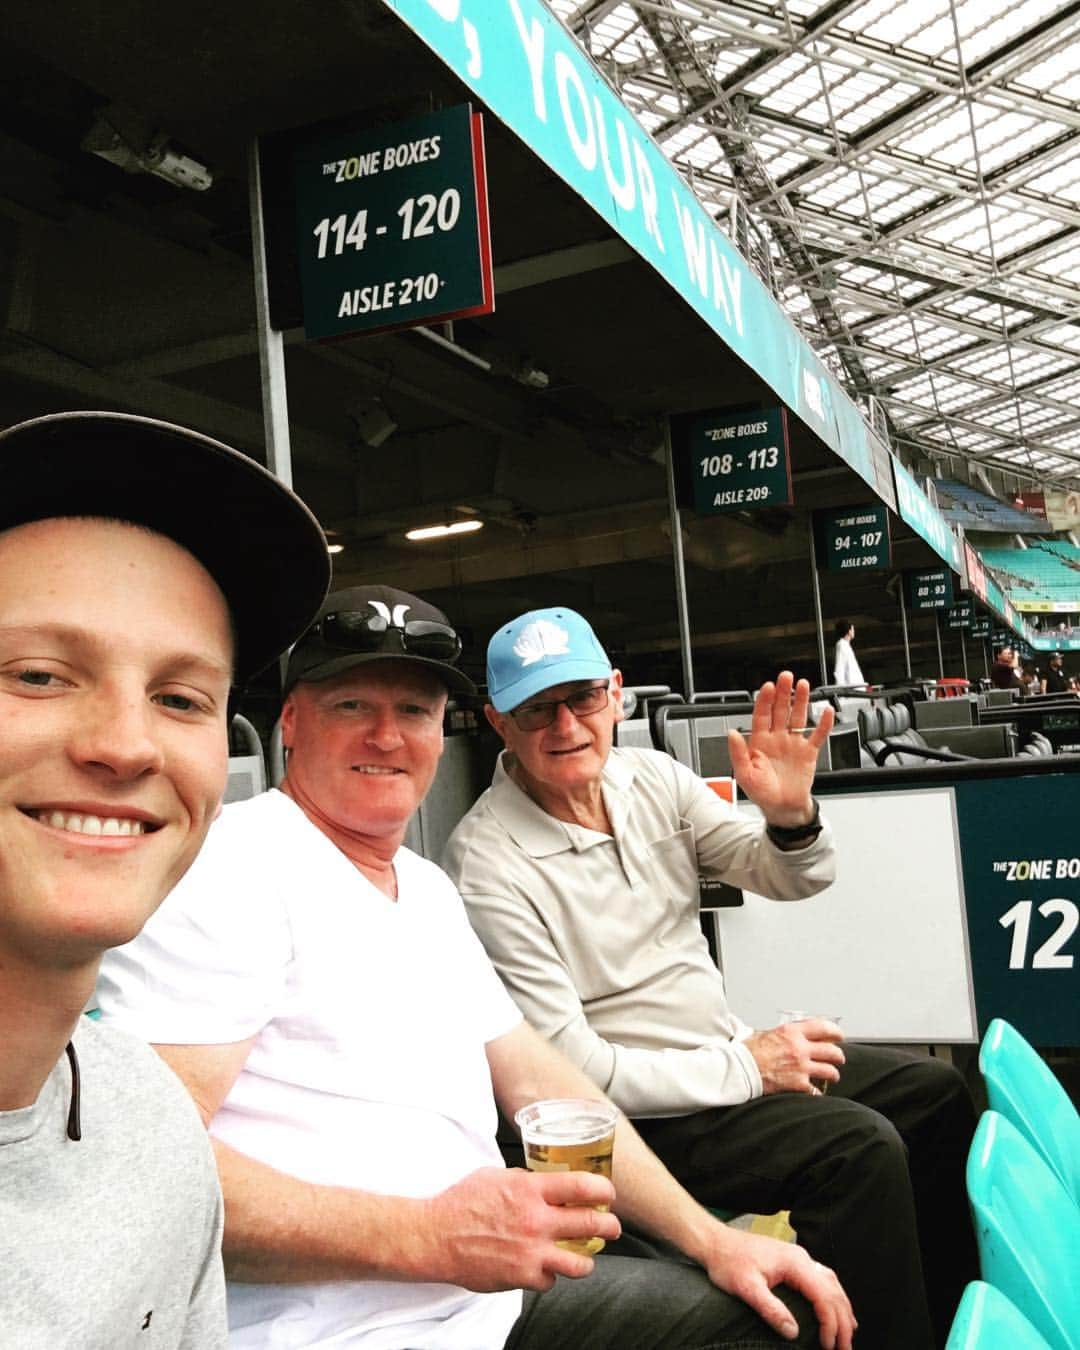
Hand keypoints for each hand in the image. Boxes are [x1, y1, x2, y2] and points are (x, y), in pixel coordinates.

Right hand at [425, 1166, 619, 1292]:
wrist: (435, 1236)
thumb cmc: (461, 1203)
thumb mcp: (495, 1176)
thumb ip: (524, 1180)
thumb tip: (543, 1182)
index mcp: (530, 1189)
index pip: (582, 1185)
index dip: (603, 1189)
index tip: (607, 1193)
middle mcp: (536, 1220)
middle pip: (590, 1223)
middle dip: (609, 1225)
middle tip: (612, 1226)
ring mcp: (531, 1252)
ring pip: (581, 1262)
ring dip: (587, 1258)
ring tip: (586, 1255)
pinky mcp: (522, 1277)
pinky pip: (551, 1280)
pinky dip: (551, 1275)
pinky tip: (545, 1267)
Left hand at [699, 1227, 855, 1348]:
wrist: (715, 1242)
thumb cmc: (728, 1261)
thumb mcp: (746, 1287)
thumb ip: (771, 1309)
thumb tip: (794, 1333)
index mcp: (795, 1263)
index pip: (823, 1296)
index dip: (830, 1324)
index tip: (828, 1346)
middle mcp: (802, 1258)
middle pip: (833, 1291)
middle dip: (843, 1322)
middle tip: (845, 1349)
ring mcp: (799, 1259)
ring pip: (832, 1284)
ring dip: (842, 1310)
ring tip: (848, 1334)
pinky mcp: (793, 1262)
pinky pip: (823, 1280)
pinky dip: (833, 1298)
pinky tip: (834, 1309)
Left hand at [727, 673, 833, 827]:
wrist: (783, 809)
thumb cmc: (762, 793)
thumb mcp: (744, 774)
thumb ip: (737, 752)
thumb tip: (731, 733)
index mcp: (759, 742)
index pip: (761, 715)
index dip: (764, 700)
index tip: (767, 687)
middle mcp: (777, 739)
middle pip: (780, 710)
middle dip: (783, 692)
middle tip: (786, 677)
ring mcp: (793, 744)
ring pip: (798, 717)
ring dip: (801, 701)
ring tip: (803, 685)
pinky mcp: (808, 753)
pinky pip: (817, 735)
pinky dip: (823, 723)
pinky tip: (826, 711)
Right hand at [743, 1019, 844, 1094]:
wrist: (740, 1068)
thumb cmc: (748, 1051)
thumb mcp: (768, 1033)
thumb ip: (784, 1034)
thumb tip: (793, 1035)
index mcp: (792, 1032)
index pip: (823, 1027)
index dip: (835, 1032)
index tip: (838, 1035)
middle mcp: (800, 1048)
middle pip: (832, 1051)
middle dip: (838, 1056)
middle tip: (838, 1058)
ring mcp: (801, 1067)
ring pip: (830, 1071)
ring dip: (833, 1074)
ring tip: (832, 1075)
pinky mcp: (798, 1084)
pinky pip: (816, 1090)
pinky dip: (816, 1092)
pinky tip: (814, 1091)